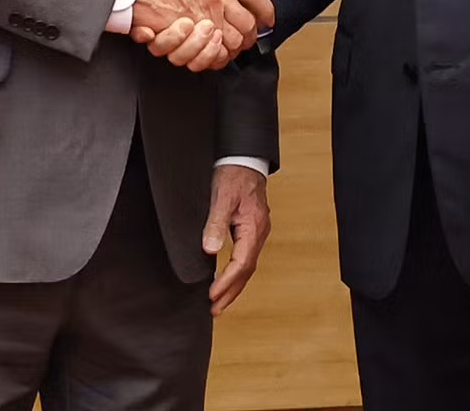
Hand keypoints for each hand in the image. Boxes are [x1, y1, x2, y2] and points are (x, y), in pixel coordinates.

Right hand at [130, 0, 273, 71]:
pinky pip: (212, 55)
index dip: (265, 11)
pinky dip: (216, 57)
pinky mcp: (190, 38)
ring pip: (232, 43)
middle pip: (247, 25)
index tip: (268, 18)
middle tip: (247, 37)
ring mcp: (203, 20)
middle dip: (249, 34)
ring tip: (230, 45)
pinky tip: (214, 52)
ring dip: (233, 47)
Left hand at [205, 164, 270, 315]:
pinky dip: (235, 273)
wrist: (245, 159)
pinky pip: (245, 258)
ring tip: (218, 303)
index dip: (226, 282)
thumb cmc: (234, 175)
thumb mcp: (222, 198)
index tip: (212, 296)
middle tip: (214, 310)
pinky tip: (225, 280)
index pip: (241, 264)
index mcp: (254, 228)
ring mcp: (257, 233)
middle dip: (231, 293)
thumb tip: (210, 250)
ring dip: (233, 286)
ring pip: (247, 267)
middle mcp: (259, 233)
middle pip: (247, 271)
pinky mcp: (251, 230)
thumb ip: (216, 224)